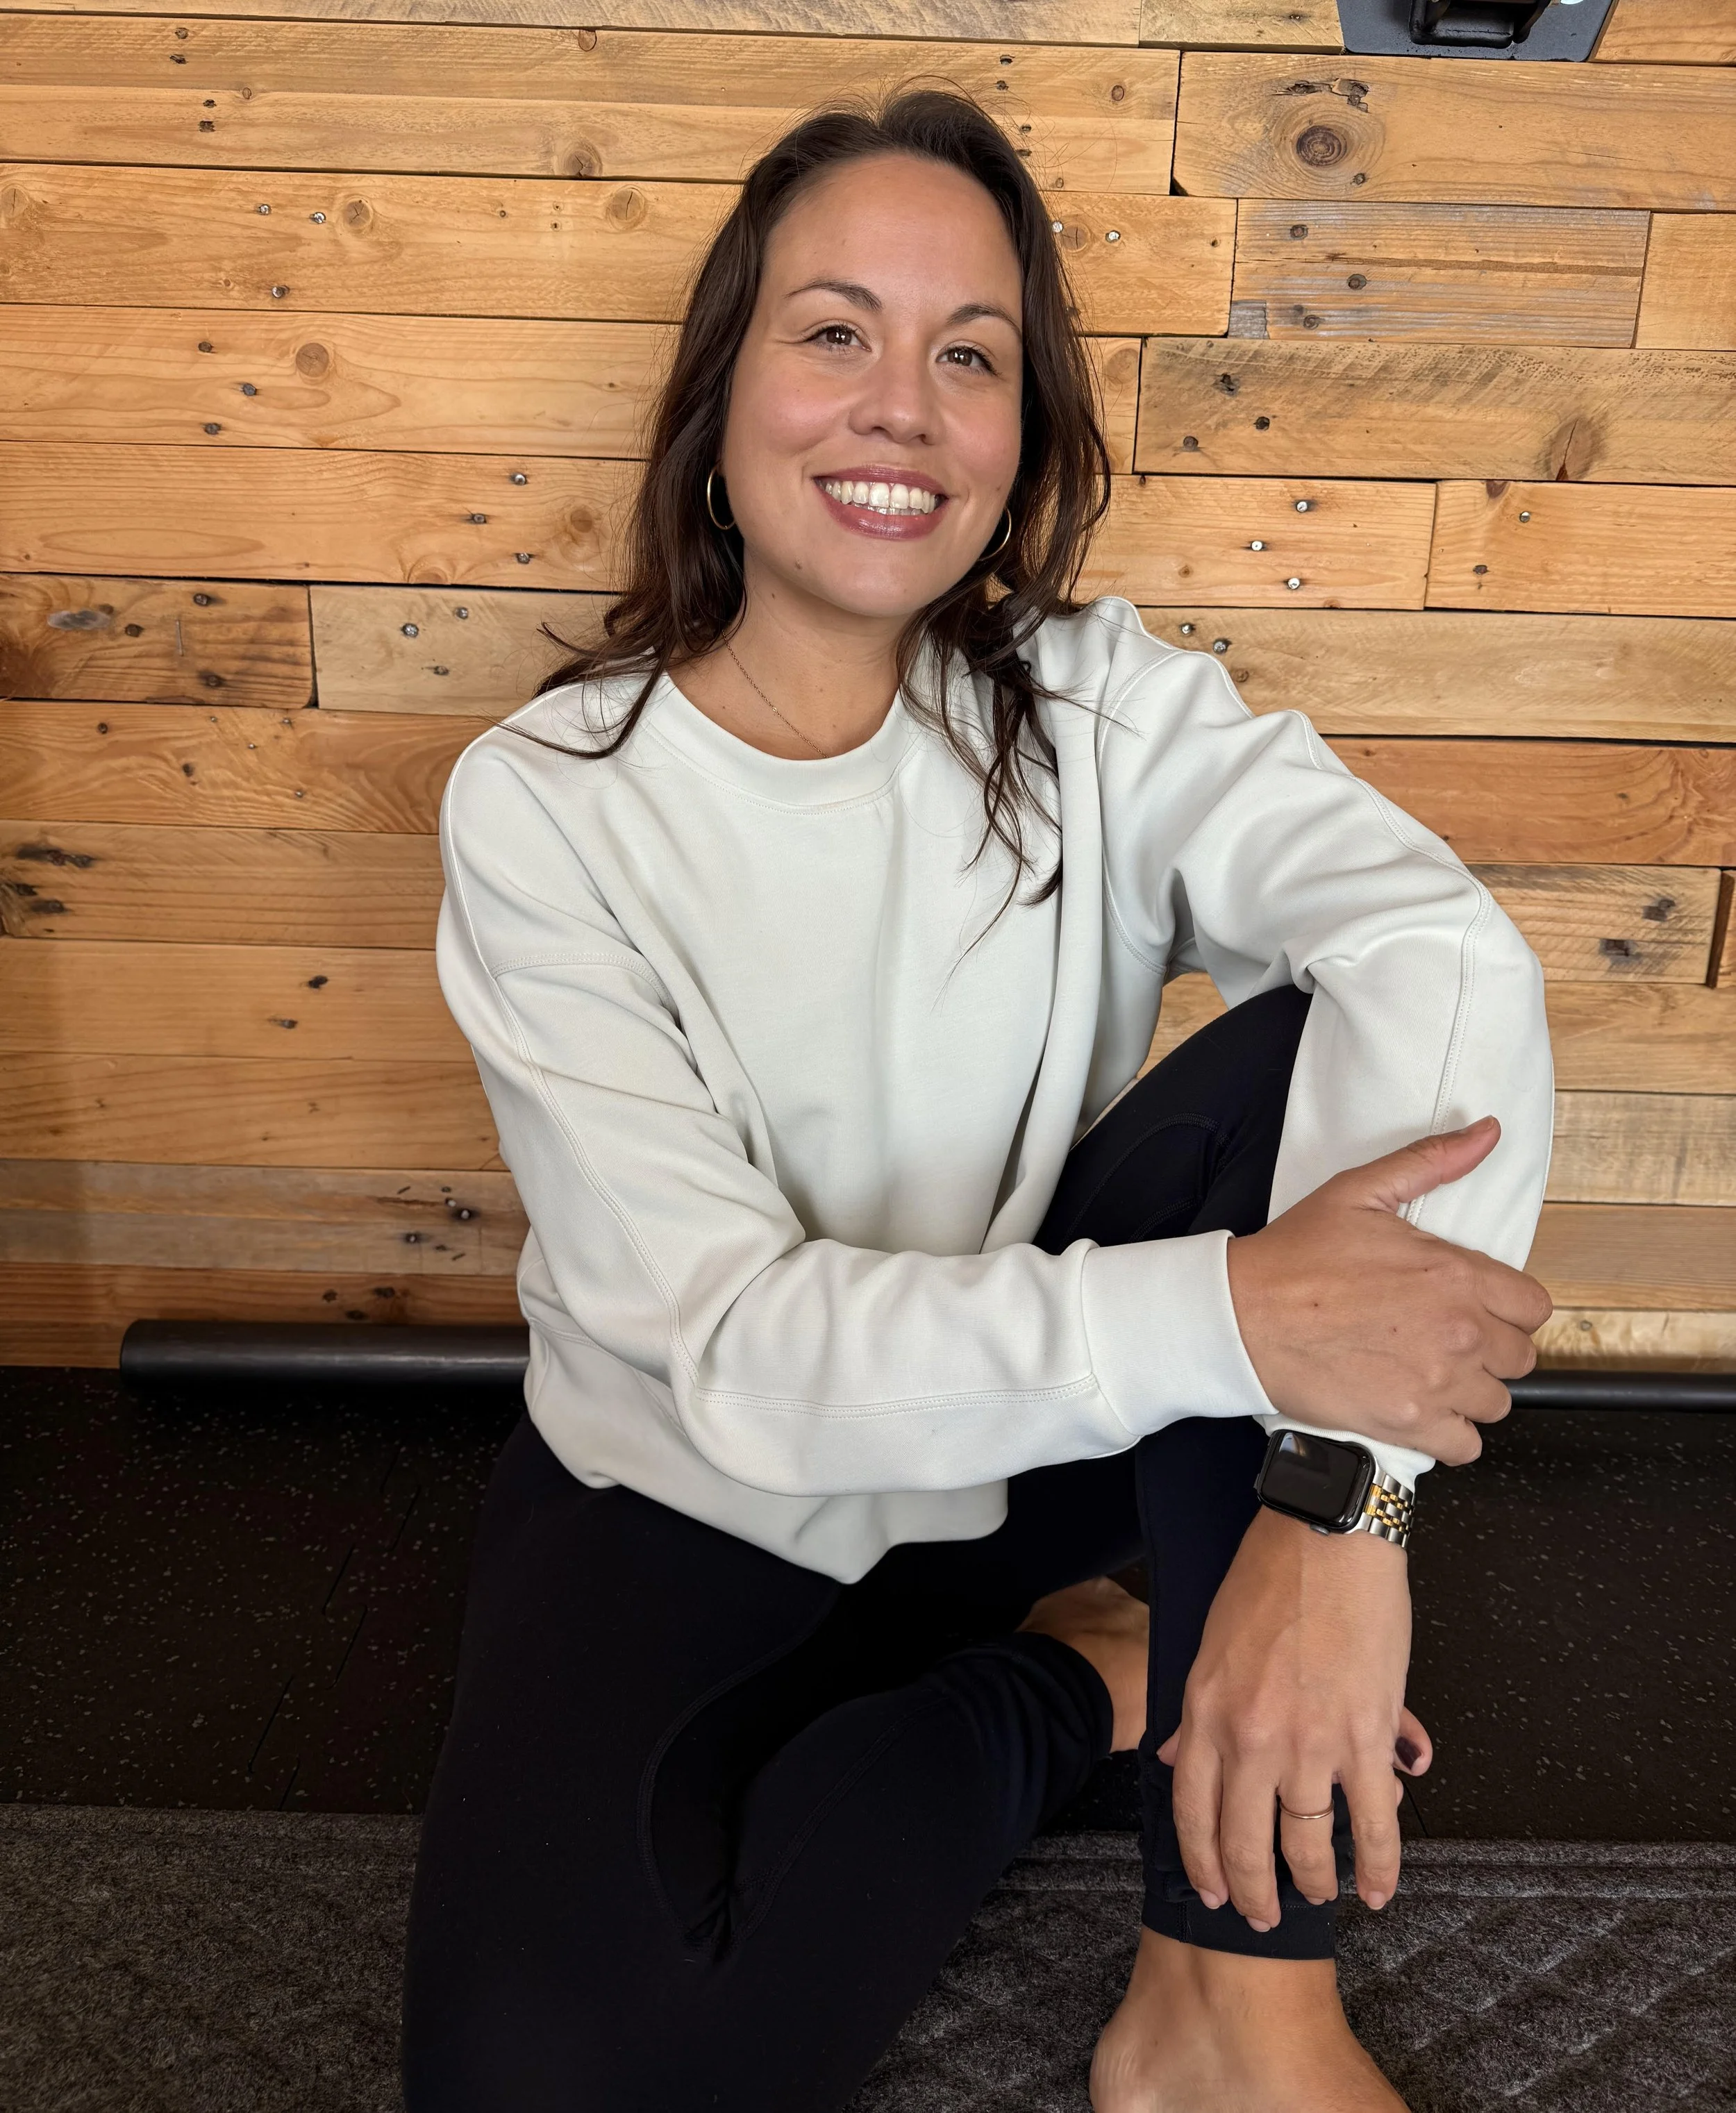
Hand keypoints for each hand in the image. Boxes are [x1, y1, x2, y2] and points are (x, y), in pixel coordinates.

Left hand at [1157, 1505, 1428, 1924]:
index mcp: (1207, 1712)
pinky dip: (1377, 1864)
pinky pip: (1372, 1823)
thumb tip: (1174, 1755)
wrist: (1328, 1535)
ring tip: (1321, 1896)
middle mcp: (1252, 1738)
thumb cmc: (1269, 1577)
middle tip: (1262, 1915)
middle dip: (1253, 1891)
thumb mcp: (1212, 1644)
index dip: (1204, 1862)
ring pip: (1307, 1844)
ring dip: (1314, 1882)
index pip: (1193, 1812)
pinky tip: (1376, 1889)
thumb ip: (1198, 1712)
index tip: (1213, 1891)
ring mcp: (1310, 1744)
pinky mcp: (1366, 1738)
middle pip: (1245, 1843)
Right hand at [1225, 1115, 1552, 1464]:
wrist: (1242, 1318)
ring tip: (1433, 1374)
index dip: (1508, 1306)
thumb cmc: (1294, 1258)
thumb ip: (1432, 1162)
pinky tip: (1421, 1410)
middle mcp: (1458, 1332)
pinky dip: (1450, 1435)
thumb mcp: (1361, 1192)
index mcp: (1456, 1274)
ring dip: (1472, 1392)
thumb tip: (1485, 1133)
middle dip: (1491, 1349)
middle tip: (1449, 1340)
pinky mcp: (1409, 1425)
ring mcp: (1436, 1383)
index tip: (1479, 1307)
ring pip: (1497, 1403)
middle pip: (1520, 1357)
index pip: (1533, 1306)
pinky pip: (1467, 1447)